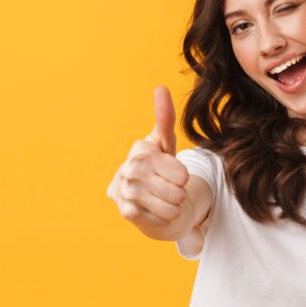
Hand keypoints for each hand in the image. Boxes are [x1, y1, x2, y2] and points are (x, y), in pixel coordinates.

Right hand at [108, 86, 189, 226]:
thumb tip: (160, 88)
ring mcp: (125, 191)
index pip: (171, 169)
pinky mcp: (126, 211)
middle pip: (169, 189)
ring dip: (172, 206)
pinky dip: (163, 217)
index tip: (180, 176)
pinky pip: (155, 218)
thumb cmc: (159, 165)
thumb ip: (164, 118)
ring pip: (163, 206)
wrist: (146, 196)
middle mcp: (129, 169)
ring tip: (170, 201)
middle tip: (175, 190)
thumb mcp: (165, 143)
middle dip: (177, 192)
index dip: (179, 174)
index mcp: (140, 151)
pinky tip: (159, 210)